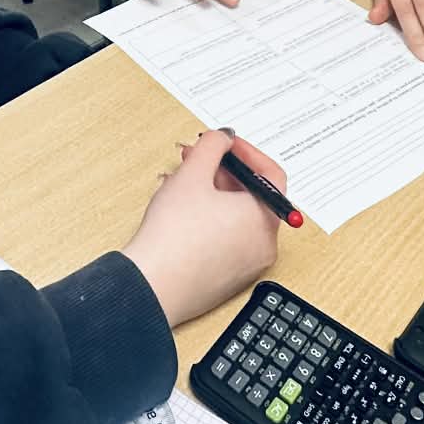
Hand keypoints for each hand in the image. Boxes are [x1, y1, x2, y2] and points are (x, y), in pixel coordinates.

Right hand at [122, 131, 285, 324]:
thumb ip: (213, 146)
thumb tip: (224, 138)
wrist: (152, 285)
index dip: (246, 153)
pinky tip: (181, 212)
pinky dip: (210, 220)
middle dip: (223, 171)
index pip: (271, 175)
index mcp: (264, 218)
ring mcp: (246, 265)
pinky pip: (226, 239)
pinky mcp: (226, 279)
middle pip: (252, 195)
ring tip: (181, 183)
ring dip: (213, 193)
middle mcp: (263, 244)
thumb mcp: (193, 174)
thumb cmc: (174, 235)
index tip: (225, 144)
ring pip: (236, 217)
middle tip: (198, 158)